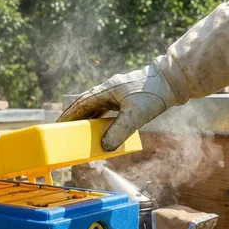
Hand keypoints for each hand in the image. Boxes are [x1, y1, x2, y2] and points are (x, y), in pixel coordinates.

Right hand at [57, 60, 176, 151]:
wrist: (172, 81)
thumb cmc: (153, 94)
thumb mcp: (135, 116)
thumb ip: (118, 132)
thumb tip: (104, 147)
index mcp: (105, 91)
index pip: (80, 104)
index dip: (67, 116)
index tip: (56, 126)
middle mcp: (107, 90)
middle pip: (84, 105)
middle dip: (73, 117)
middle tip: (62, 131)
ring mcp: (116, 92)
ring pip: (95, 106)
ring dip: (86, 118)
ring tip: (78, 131)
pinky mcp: (125, 97)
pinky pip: (106, 108)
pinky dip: (99, 118)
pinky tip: (100, 126)